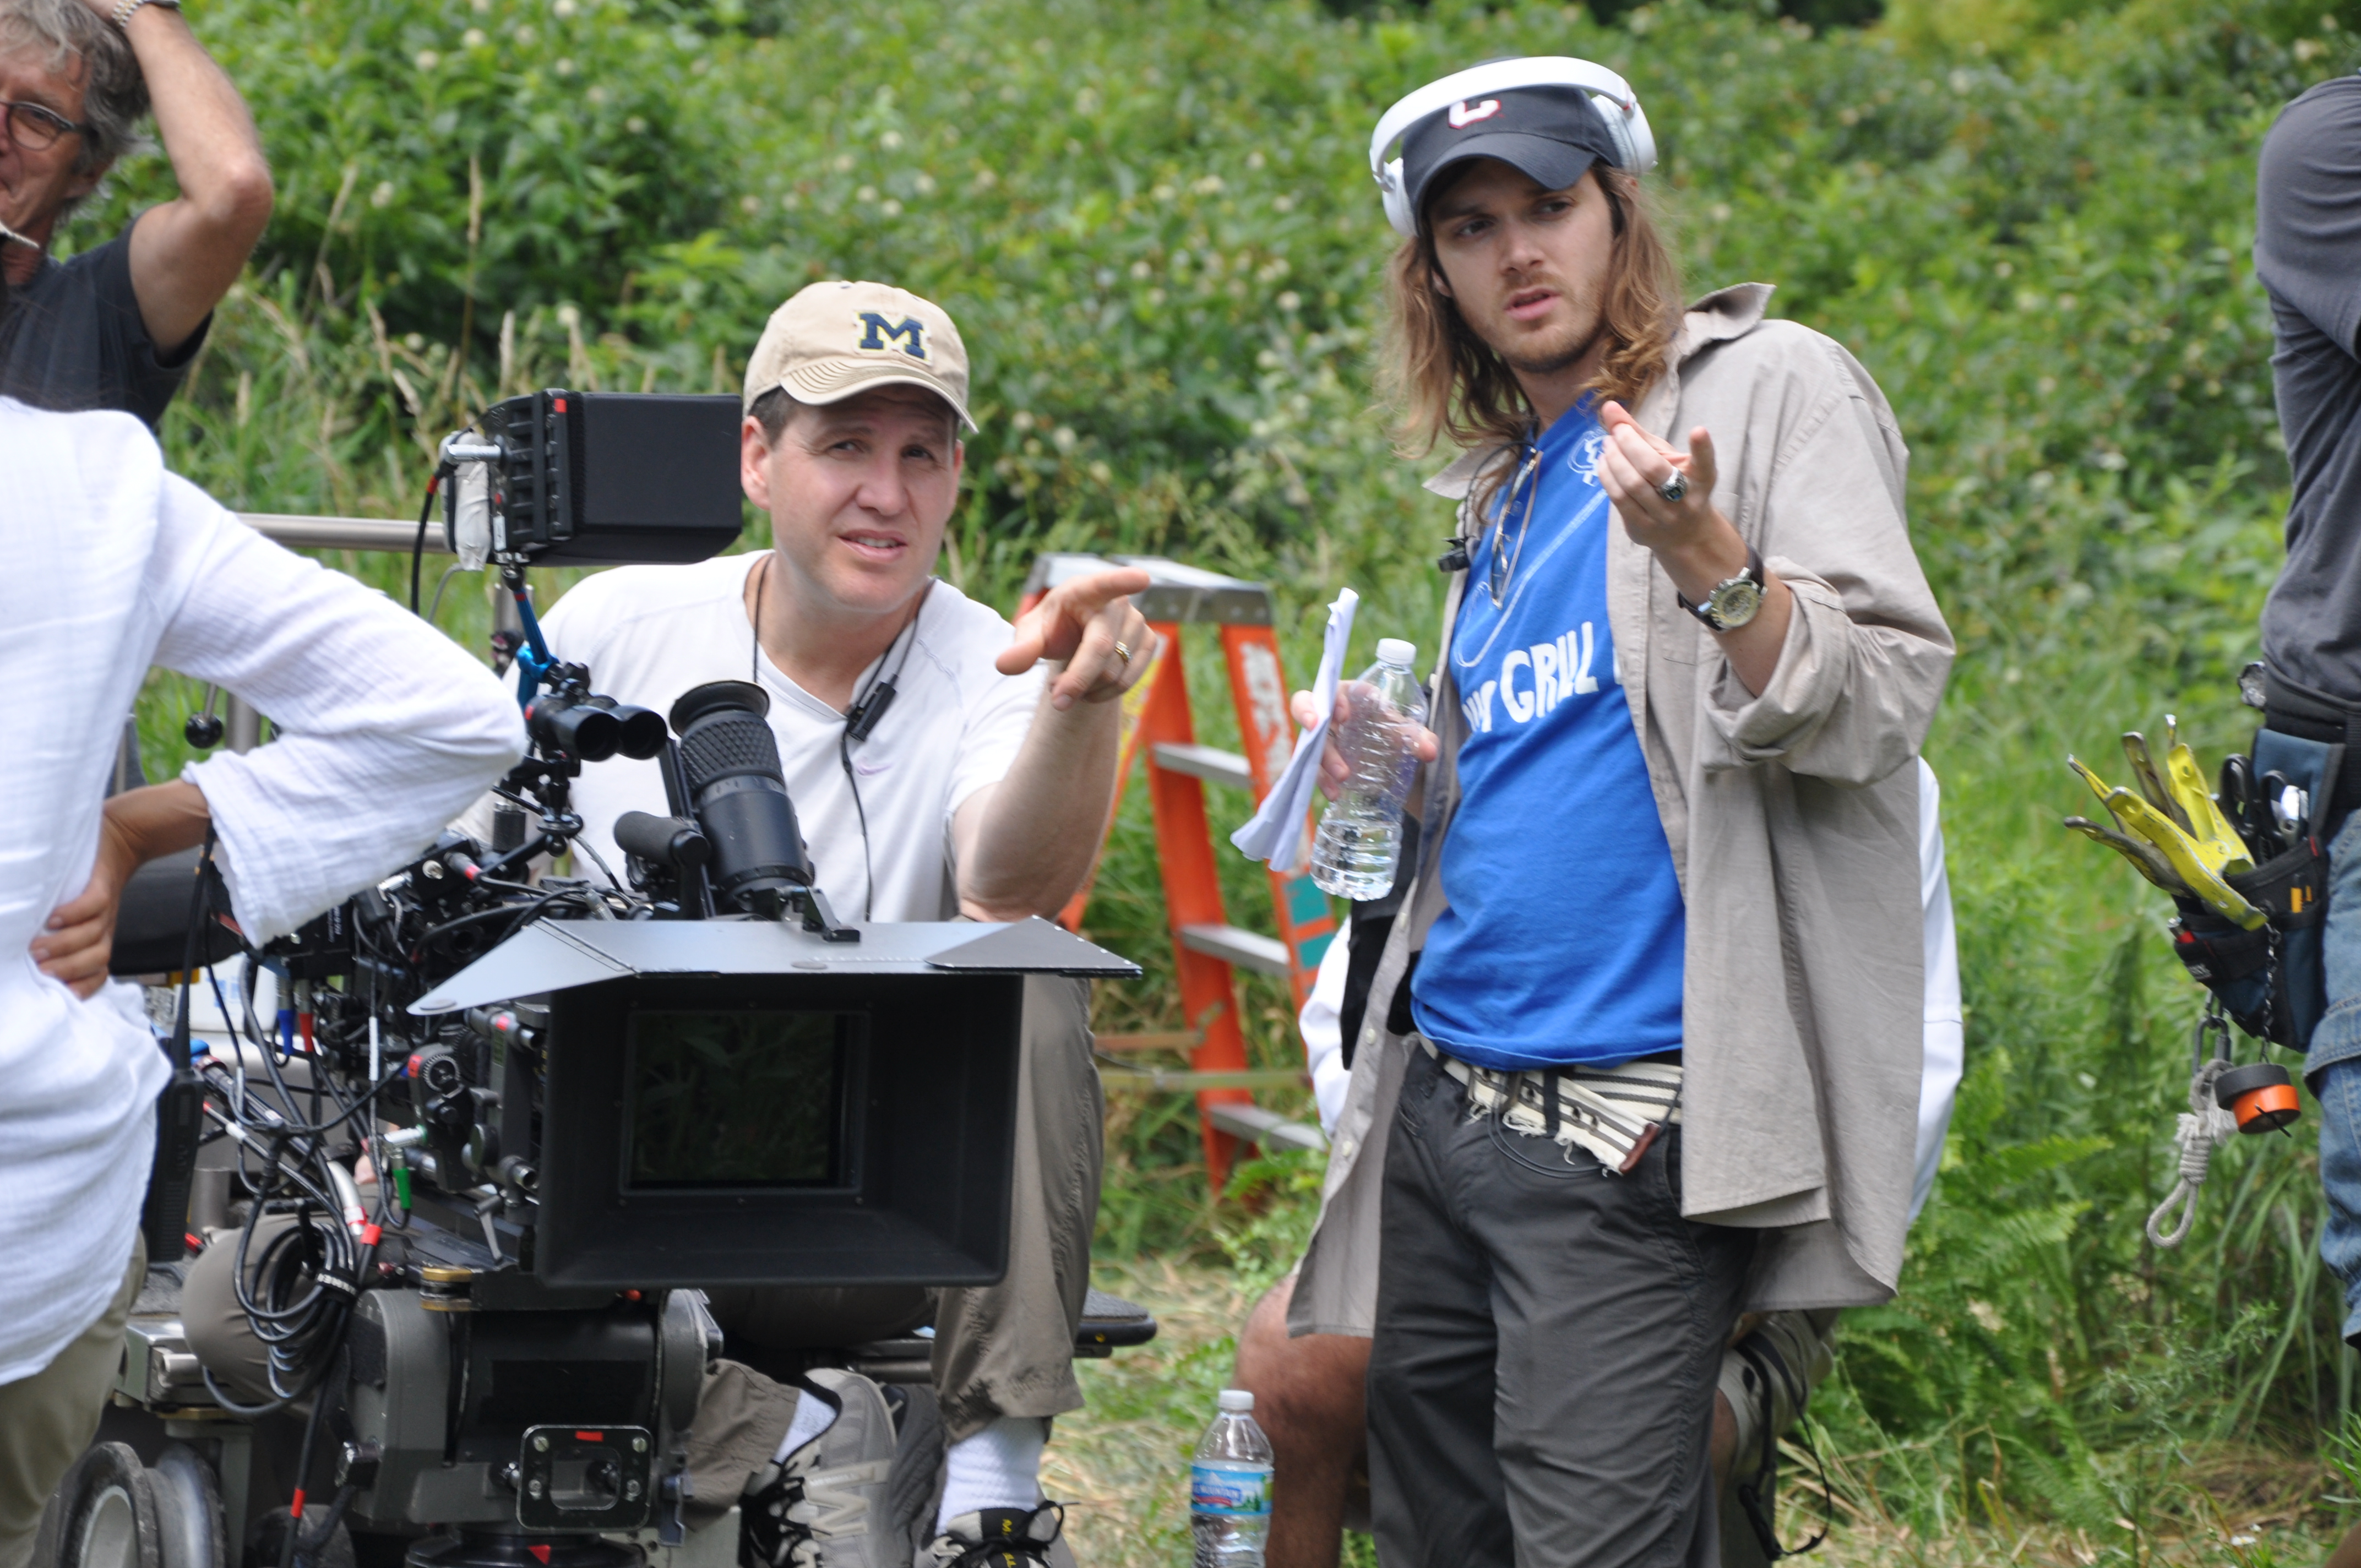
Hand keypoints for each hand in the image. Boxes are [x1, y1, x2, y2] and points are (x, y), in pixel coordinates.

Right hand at [30, 811, 141, 998]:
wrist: (121, 840)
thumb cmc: (89, 881)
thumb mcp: (80, 912)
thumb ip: (60, 932)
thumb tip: (28, 954)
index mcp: (99, 938)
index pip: (98, 971)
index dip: (84, 985)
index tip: (60, 994)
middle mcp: (105, 927)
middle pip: (96, 958)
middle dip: (68, 968)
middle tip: (39, 969)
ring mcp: (107, 907)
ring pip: (93, 935)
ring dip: (66, 944)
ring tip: (38, 947)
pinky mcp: (104, 885)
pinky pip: (94, 904)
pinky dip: (74, 913)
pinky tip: (54, 917)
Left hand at [997, 567, 1155, 710]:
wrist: (1076, 635)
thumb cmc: (1052, 628)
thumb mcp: (1031, 634)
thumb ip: (1020, 648)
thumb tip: (1004, 666)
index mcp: (1085, 590)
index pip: (1105, 584)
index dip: (1123, 581)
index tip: (1141, 578)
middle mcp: (1117, 603)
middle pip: (1101, 650)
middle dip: (1076, 681)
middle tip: (1055, 699)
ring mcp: (1137, 621)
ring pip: (1115, 672)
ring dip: (1087, 689)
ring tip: (1069, 683)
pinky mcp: (1149, 642)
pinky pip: (1128, 680)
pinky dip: (1104, 693)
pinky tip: (1089, 687)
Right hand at [1290, 687, 1438, 801]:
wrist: (1390, 758)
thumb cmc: (1392, 732)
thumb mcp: (1405, 733)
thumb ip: (1417, 738)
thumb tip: (1430, 751)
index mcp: (1349, 695)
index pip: (1334, 689)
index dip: (1334, 700)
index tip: (1344, 715)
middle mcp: (1329, 714)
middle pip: (1308, 710)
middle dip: (1313, 723)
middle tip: (1324, 734)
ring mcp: (1321, 738)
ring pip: (1309, 743)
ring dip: (1322, 759)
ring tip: (1343, 777)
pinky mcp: (1318, 761)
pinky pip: (1313, 768)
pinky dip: (1322, 781)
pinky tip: (1334, 794)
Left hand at [1594, 401, 1746, 601]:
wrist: (1683, 534)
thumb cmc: (1673, 483)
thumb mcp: (1666, 457)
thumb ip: (1638, 432)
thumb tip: (1608, 406)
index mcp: (1701, 479)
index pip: (1704, 463)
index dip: (1702, 448)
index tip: (1698, 430)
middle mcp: (1686, 501)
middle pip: (1653, 469)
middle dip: (1630, 444)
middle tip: (1618, 431)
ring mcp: (1664, 518)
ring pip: (1632, 485)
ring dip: (1614, 460)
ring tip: (1607, 445)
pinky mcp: (1643, 529)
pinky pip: (1619, 499)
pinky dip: (1607, 476)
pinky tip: (1603, 463)